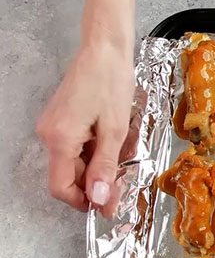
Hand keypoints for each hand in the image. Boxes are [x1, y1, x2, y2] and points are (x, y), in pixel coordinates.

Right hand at [36, 41, 133, 213]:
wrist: (104, 51)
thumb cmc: (110, 83)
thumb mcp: (114, 130)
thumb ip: (105, 166)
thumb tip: (97, 199)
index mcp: (60, 140)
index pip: (61, 187)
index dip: (84, 201)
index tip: (107, 206)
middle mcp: (49, 135)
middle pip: (67, 177)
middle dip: (94, 186)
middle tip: (122, 188)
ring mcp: (53, 127)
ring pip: (73, 163)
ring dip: (96, 170)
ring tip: (122, 163)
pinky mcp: (61, 120)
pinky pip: (75, 148)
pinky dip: (93, 154)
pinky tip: (112, 147)